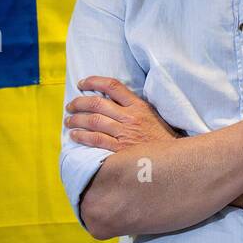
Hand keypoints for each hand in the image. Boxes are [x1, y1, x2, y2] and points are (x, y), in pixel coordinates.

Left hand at [65, 76, 181, 152]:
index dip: (93, 81)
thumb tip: (110, 102)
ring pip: (93, 121)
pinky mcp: (119, 150)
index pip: (112, 85)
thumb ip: (134, 108)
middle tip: (70, 106)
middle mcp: (130, 117)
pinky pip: (96, 140)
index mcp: (139, 106)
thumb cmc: (161, 140)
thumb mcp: (152, 117)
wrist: (173, 162)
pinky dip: (82, 136)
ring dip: (76, 120)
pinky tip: (75, 135)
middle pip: (97, 103)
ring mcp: (124, 133)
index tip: (82, 83)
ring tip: (69, 121)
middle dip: (79, 103)